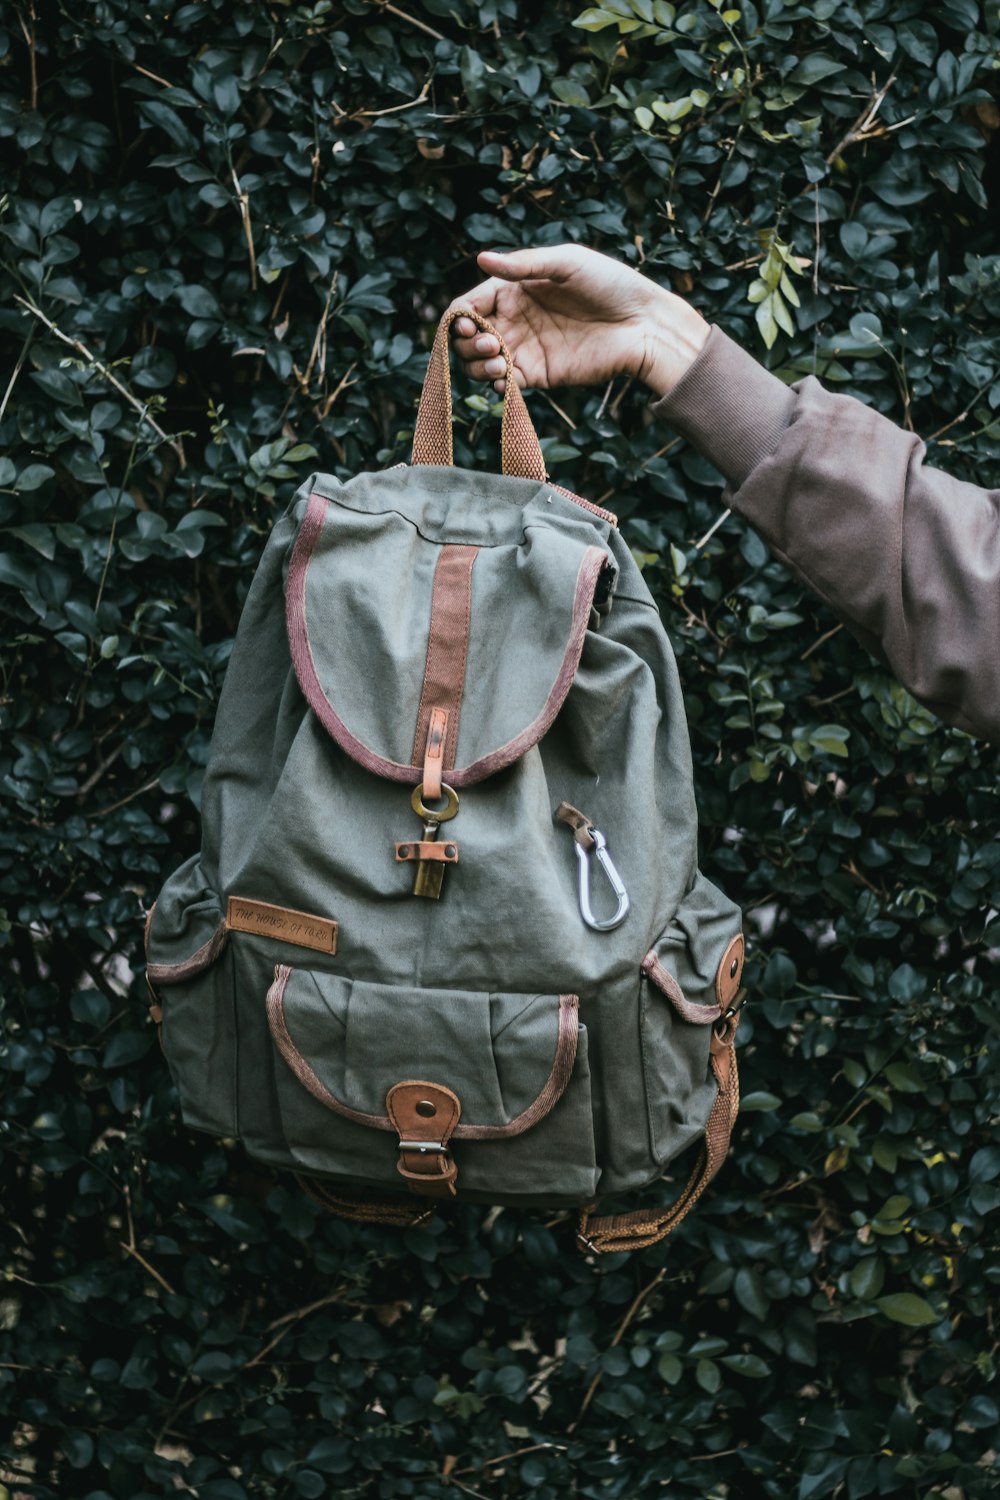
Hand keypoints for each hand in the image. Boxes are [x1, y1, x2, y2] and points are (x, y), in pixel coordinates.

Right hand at [449, 245, 708, 398]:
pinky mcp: (539, 376)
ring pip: (481, 364)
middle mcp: (514, 320)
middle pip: (468, 338)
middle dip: (467, 344)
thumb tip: (481, 258)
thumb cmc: (609, 283)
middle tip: (489, 344)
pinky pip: (506, 385)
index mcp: (514, 290)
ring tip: (498, 362)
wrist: (643, 324)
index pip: (469, 305)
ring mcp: (525, 349)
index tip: (466, 324)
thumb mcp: (566, 263)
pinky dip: (496, 386)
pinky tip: (503, 380)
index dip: (459, 317)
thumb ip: (523, 265)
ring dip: (477, 366)